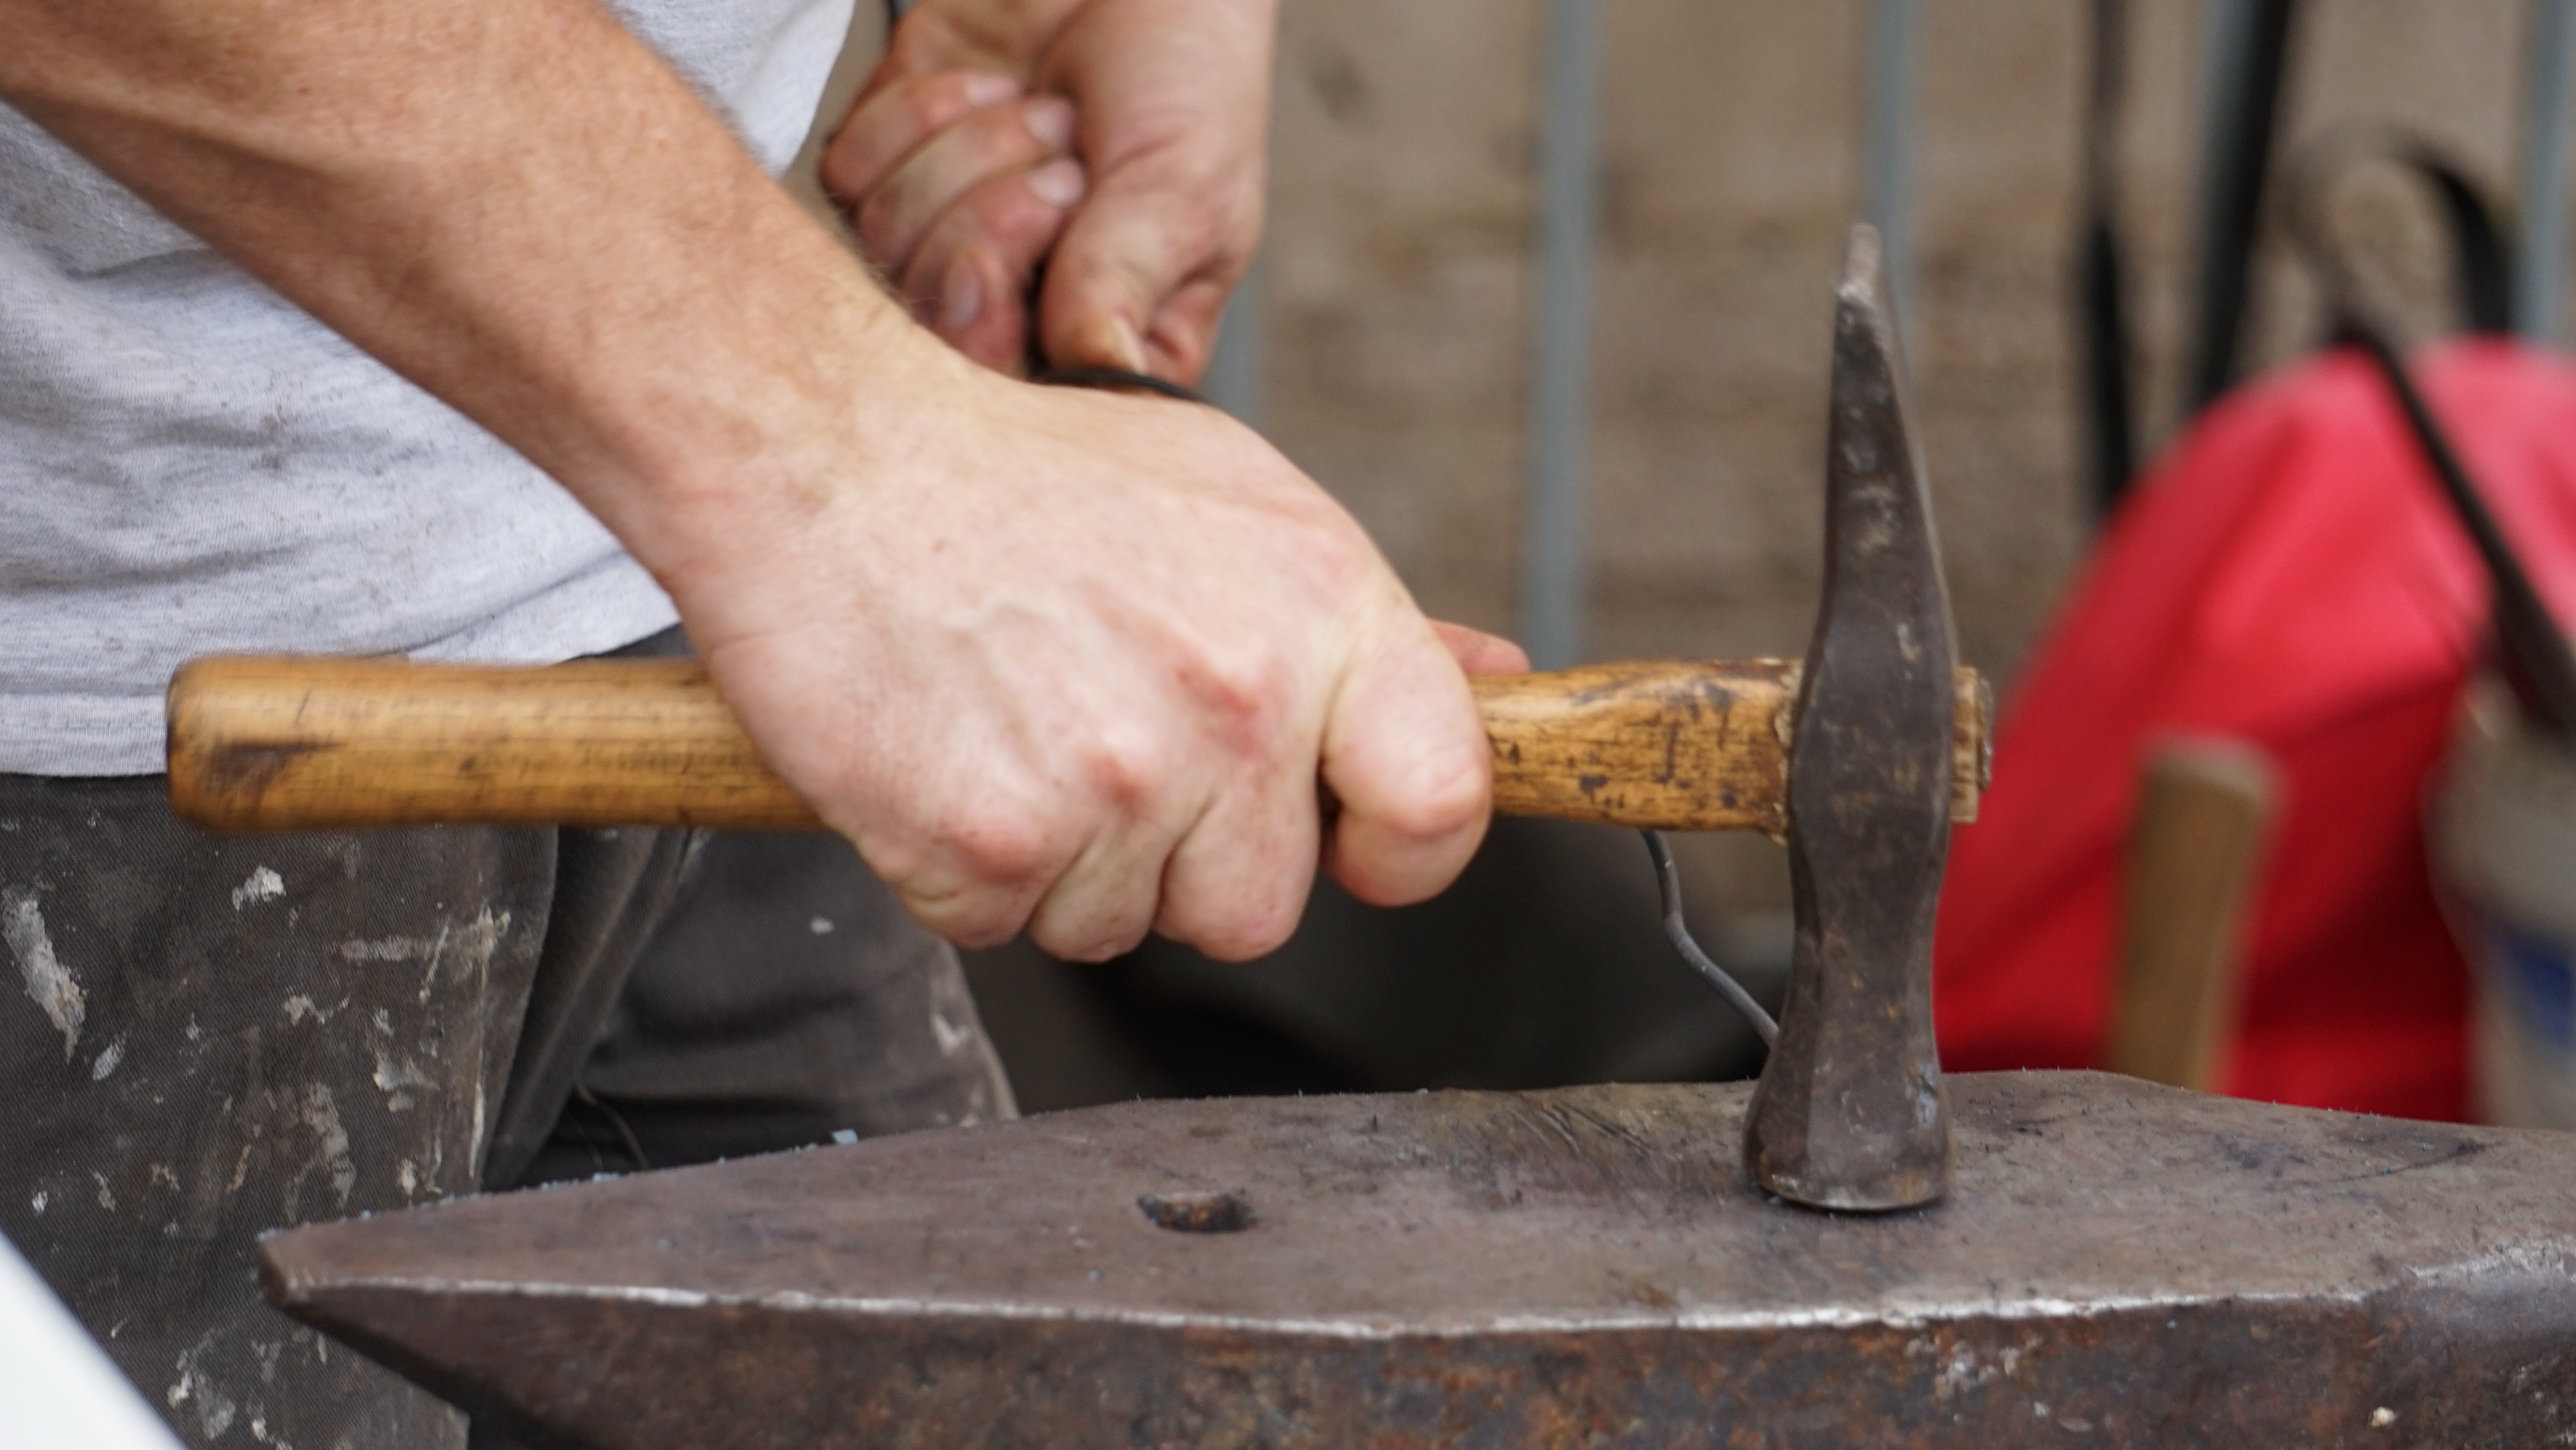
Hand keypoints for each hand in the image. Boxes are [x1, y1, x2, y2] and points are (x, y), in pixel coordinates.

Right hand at [666, 337, 1498, 961]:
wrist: (825, 449)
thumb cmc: (1026, 475)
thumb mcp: (1233, 500)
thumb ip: (1370, 625)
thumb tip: (1495, 684)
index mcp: (1320, 610)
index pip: (1443, 803)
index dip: (1396, 846)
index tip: (1344, 839)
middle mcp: (1235, 703)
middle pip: (1257, 908)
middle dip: (1184, 861)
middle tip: (1101, 742)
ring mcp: (1112, 784)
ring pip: (1119, 927)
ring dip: (1064, 861)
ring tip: (1012, 724)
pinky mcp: (986, 844)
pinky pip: (999, 927)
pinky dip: (959, 869)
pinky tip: (942, 753)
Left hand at [822, 0, 1272, 381]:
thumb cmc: (1186, 81)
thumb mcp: (1181, 193)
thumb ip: (1118, 288)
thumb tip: (1092, 378)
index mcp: (1103, 348)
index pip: (1012, 403)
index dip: (991, 331)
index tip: (1028, 250)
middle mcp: (1013, 312)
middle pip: (933, 330)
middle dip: (992, 226)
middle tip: (1067, 170)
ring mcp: (939, 240)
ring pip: (887, 244)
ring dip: (971, 153)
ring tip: (1044, 115)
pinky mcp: (886, 165)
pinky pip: (850, 172)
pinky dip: (920, 110)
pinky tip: (989, 86)